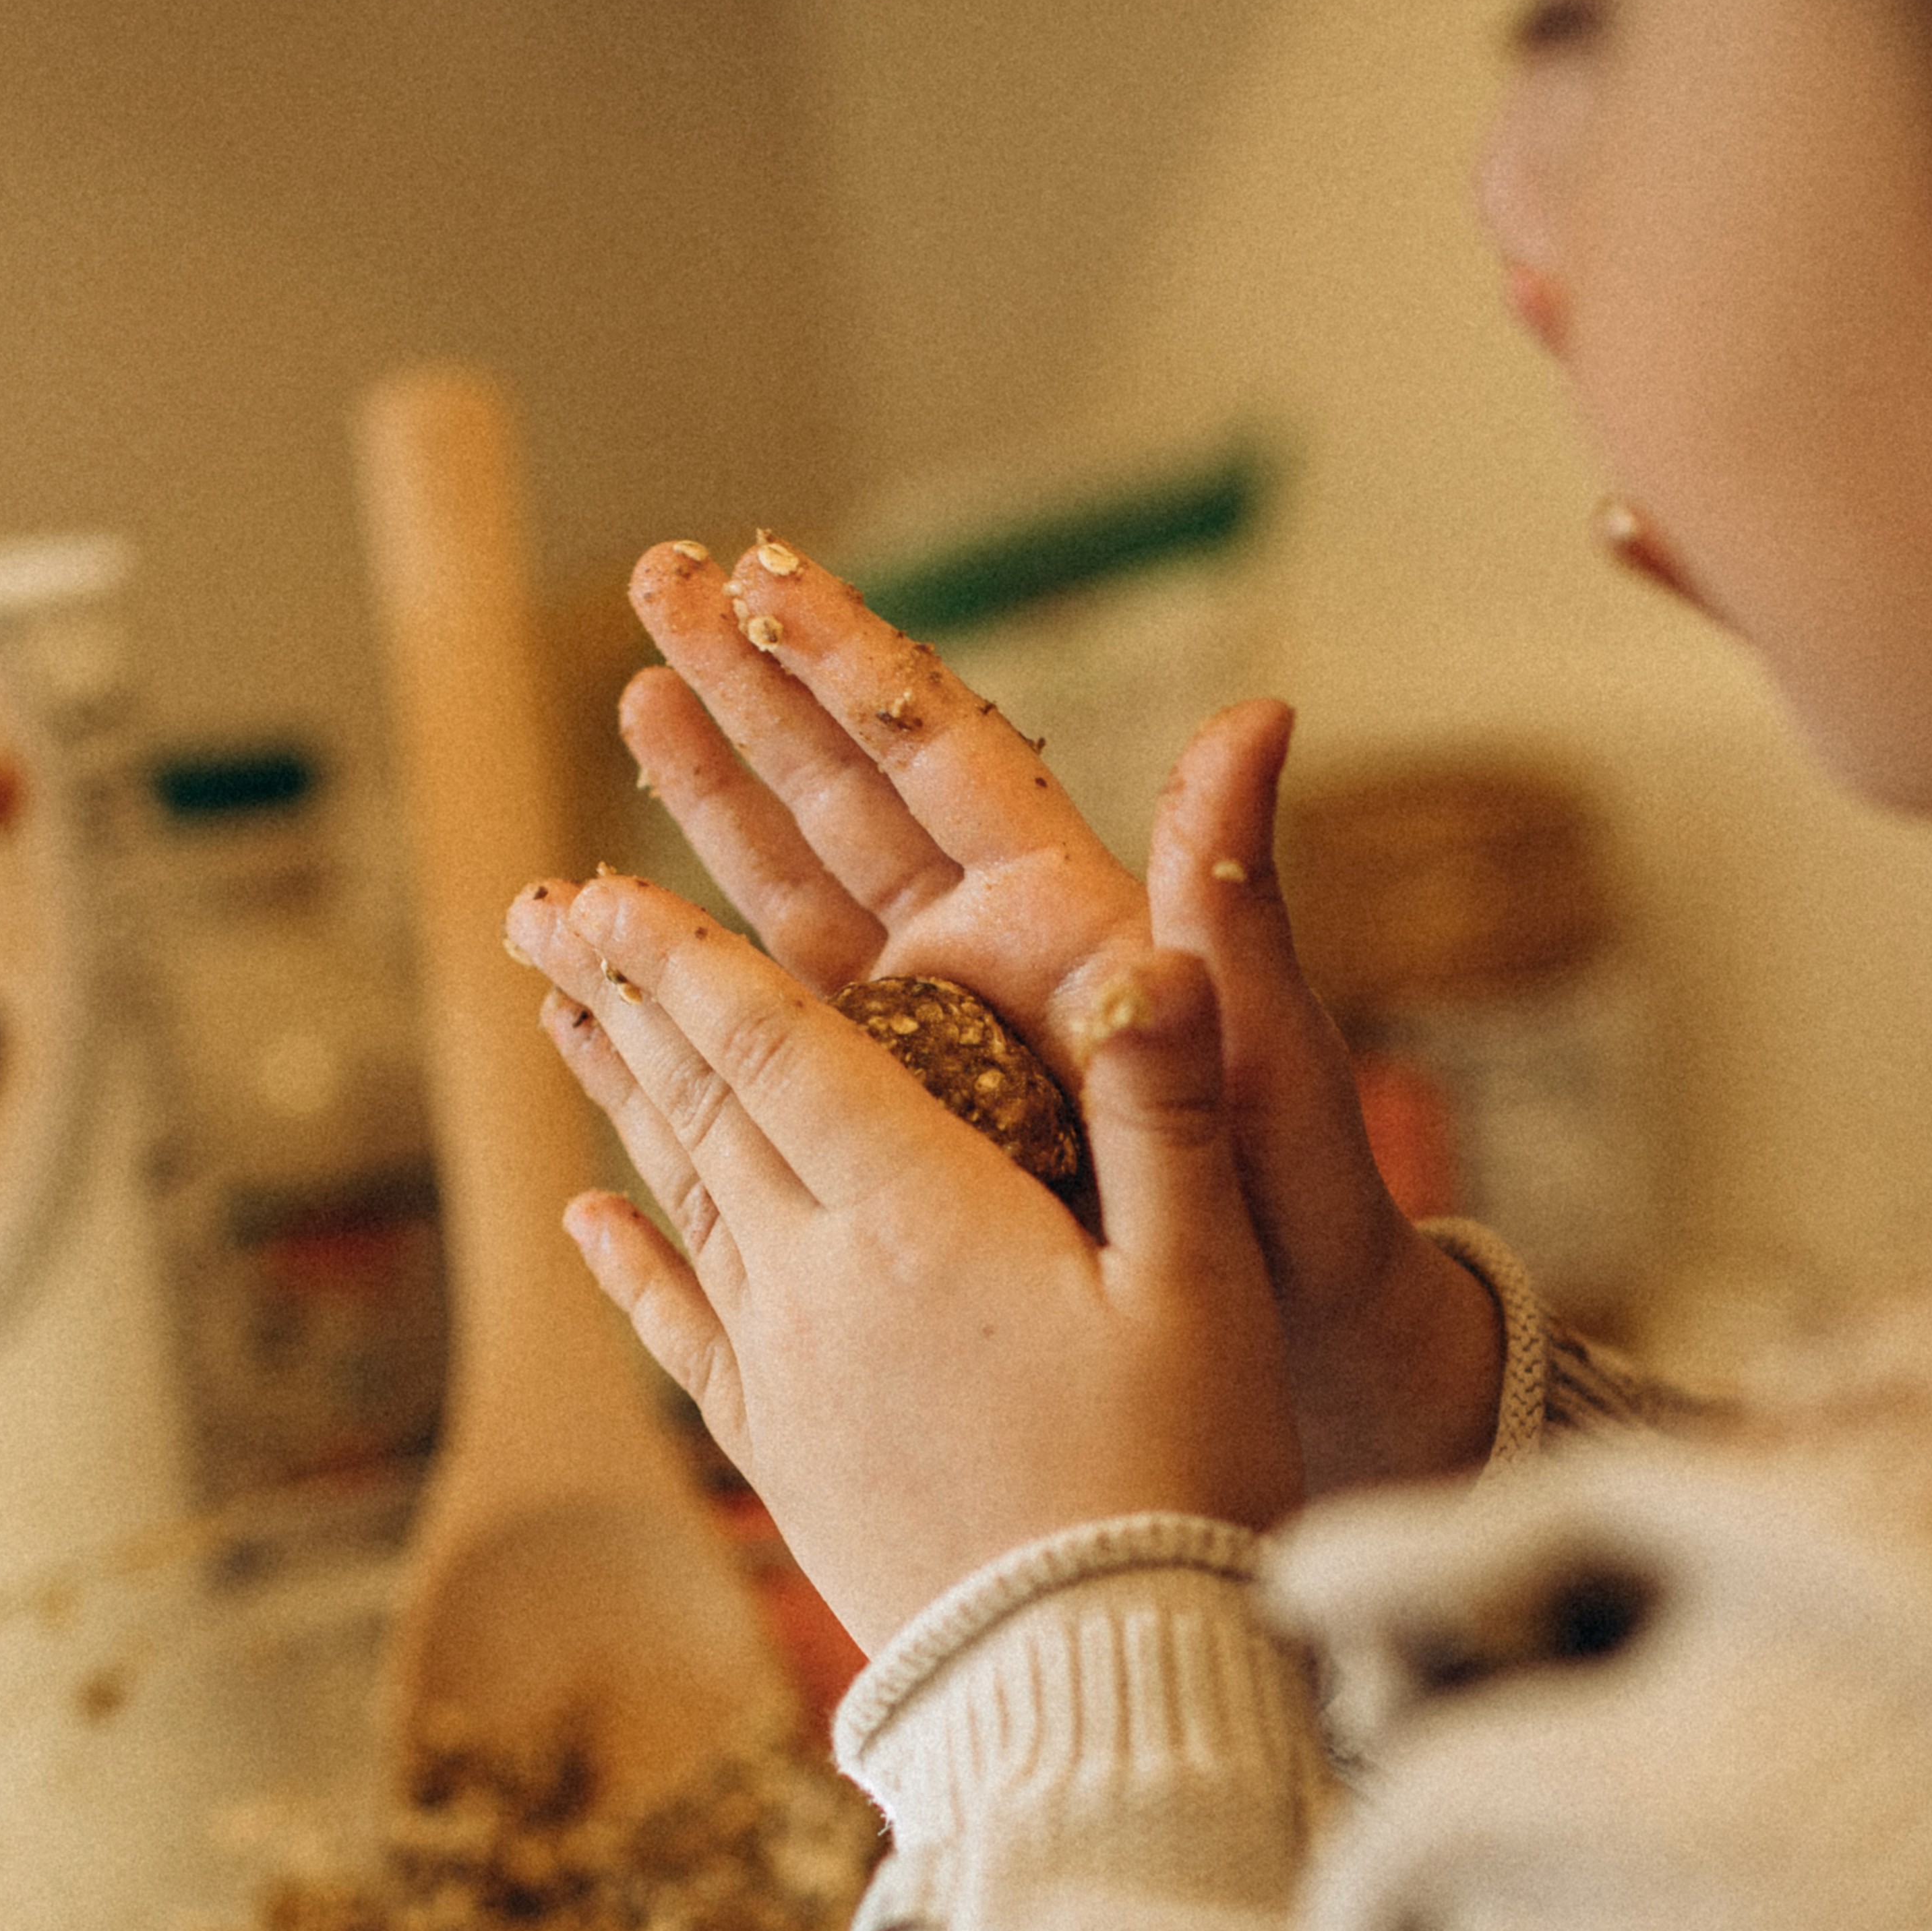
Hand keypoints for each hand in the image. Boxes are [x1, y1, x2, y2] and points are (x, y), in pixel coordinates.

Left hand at [506, 867, 1299, 1647]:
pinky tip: (587, 1219)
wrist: (1092, 1682)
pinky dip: (633, 1264)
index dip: (689, 957)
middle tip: (543, 912)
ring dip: (621, 1099)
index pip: (782, 1046)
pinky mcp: (787, 1454)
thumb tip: (1155, 952)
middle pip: (707, 1105)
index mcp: (924, 1216)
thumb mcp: (1208, 1278)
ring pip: (685, 1199)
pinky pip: (683, 1334)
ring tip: (562, 1016)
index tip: (605, 887)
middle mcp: (824, 1281)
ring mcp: (791, 1371)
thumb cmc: (1178, 1474)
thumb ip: (1168, 1108)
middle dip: (626, 996)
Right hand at [621, 537, 1506, 1491]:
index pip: (944, 755)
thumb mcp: (1268, 1048)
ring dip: (710, 802)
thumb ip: (1233, 897)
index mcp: (1075, 924)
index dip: (852, 660)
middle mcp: (996, 965)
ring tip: (624, 701)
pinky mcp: (909, 1133)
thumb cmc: (1307, 1214)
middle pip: (852, 795)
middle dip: (754, 687)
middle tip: (654, 579)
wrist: (1307, 1365)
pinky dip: (706, 979)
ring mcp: (943, 1045)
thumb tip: (1259, 718)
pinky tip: (629, 940)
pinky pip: (786, 1033)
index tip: (760, 565)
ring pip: (799, 896)